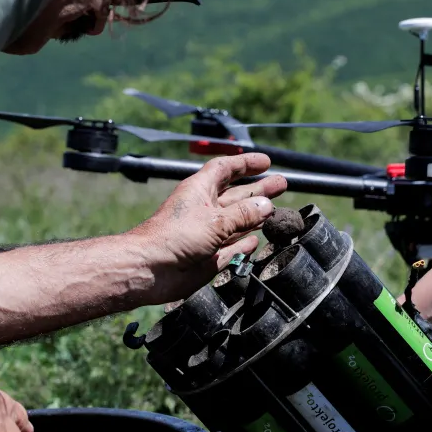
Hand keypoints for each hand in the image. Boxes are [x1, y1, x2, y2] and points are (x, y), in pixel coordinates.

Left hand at [129, 153, 286, 304]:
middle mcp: (204, 210)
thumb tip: (266, 206)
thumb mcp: (214, 220)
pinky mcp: (208, 257)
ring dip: (256, 216)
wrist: (149, 269)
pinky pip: (231, 248)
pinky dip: (244, 244)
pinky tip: (256, 240)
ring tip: (277, 210)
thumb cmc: (174, 237)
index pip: (225, 169)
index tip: (266, 162)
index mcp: (200, 191)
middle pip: (236, 195)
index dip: (245, 164)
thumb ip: (243, 214)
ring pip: (237, 222)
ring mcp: (206, 234)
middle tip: (281, 185)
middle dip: (259, 189)